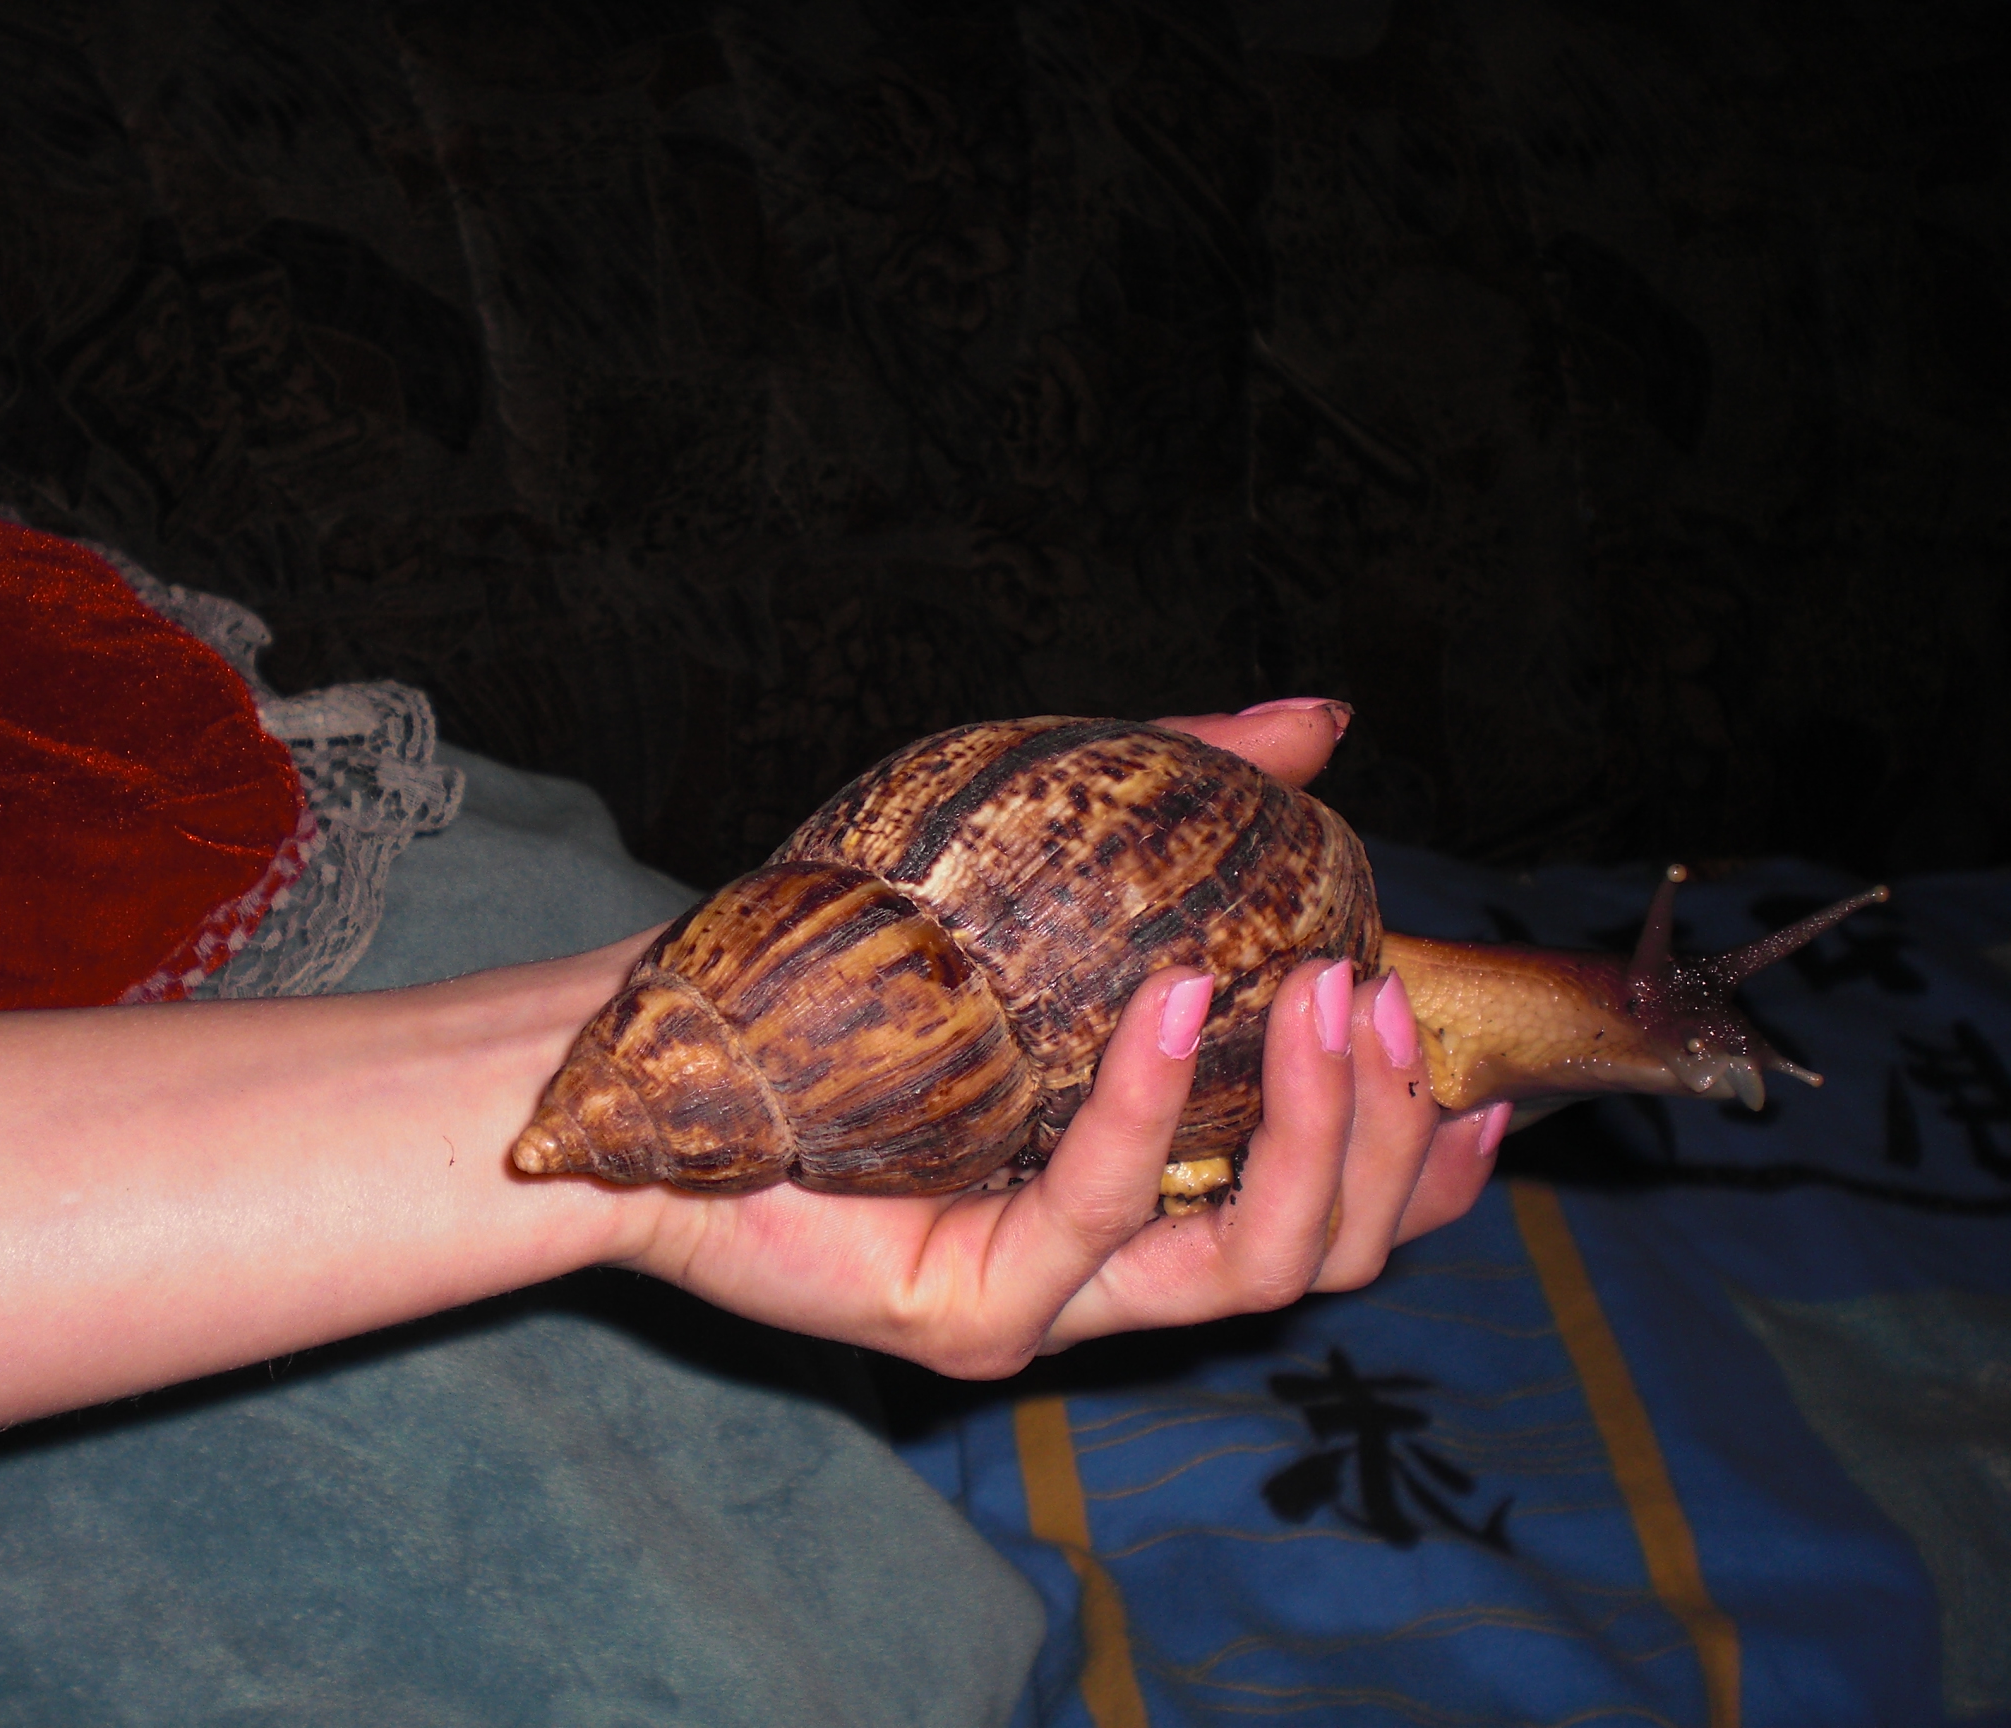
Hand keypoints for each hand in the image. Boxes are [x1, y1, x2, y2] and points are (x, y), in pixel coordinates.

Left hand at [610, 699, 1507, 1376]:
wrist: (668, 1048)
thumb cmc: (845, 968)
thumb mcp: (1038, 867)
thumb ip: (1183, 804)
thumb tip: (1323, 723)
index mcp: (1137, 1189)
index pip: (1324, 1212)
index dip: (1425, 1168)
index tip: (1488, 1086)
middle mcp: (1104, 1262)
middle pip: (1318, 1250)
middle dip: (1387, 1132)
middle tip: (1382, 997)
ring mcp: (1043, 1299)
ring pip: (1249, 1266)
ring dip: (1319, 1132)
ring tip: (1330, 998)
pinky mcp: (969, 1311)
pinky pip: (1099, 1218)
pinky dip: (1158, 1105)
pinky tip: (1183, 1000)